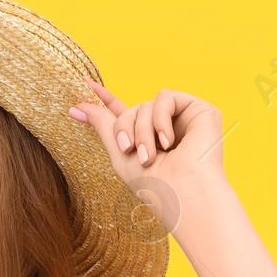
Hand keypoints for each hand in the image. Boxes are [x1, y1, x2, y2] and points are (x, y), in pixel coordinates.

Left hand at [67, 79, 230, 230]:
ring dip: (142, 130)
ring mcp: (184, 120)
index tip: (84, 83)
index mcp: (149, 141)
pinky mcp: (200, 111)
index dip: (105, 99)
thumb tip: (75, 107)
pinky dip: (160, 118)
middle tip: (129, 150)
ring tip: (151, 156)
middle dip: (125, 128)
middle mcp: (166, 129)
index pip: (125, 114)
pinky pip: (166, 97)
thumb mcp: (120, 155)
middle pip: (132, 110)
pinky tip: (168, 141)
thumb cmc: (155, 186)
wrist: (183, 193)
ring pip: (146, 104)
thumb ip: (103, 126)